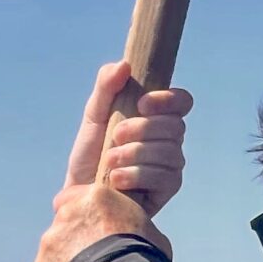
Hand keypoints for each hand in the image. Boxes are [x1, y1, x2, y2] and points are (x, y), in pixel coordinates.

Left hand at [32, 182, 166, 261]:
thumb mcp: (151, 237)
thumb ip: (132, 228)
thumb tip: (134, 237)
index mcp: (98, 198)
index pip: (82, 196)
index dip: (89, 216)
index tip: (97, 232)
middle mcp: (69, 214)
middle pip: (66, 223)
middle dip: (76, 240)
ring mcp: (51, 242)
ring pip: (55, 250)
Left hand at [68, 58, 192, 214]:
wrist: (80, 196)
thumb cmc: (88, 156)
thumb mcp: (93, 116)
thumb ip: (106, 87)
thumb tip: (125, 65)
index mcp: (158, 118)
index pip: (182, 102)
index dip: (168, 100)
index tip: (141, 104)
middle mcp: (170, 141)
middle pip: (176, 126)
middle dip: (142, 130)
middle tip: (115, 136)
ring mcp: (171, 166)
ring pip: (170, 151)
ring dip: (135, 154)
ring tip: (109, 161)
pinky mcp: (167, 191)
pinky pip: (164, 177)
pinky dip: (136, 175)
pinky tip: (116, 180)